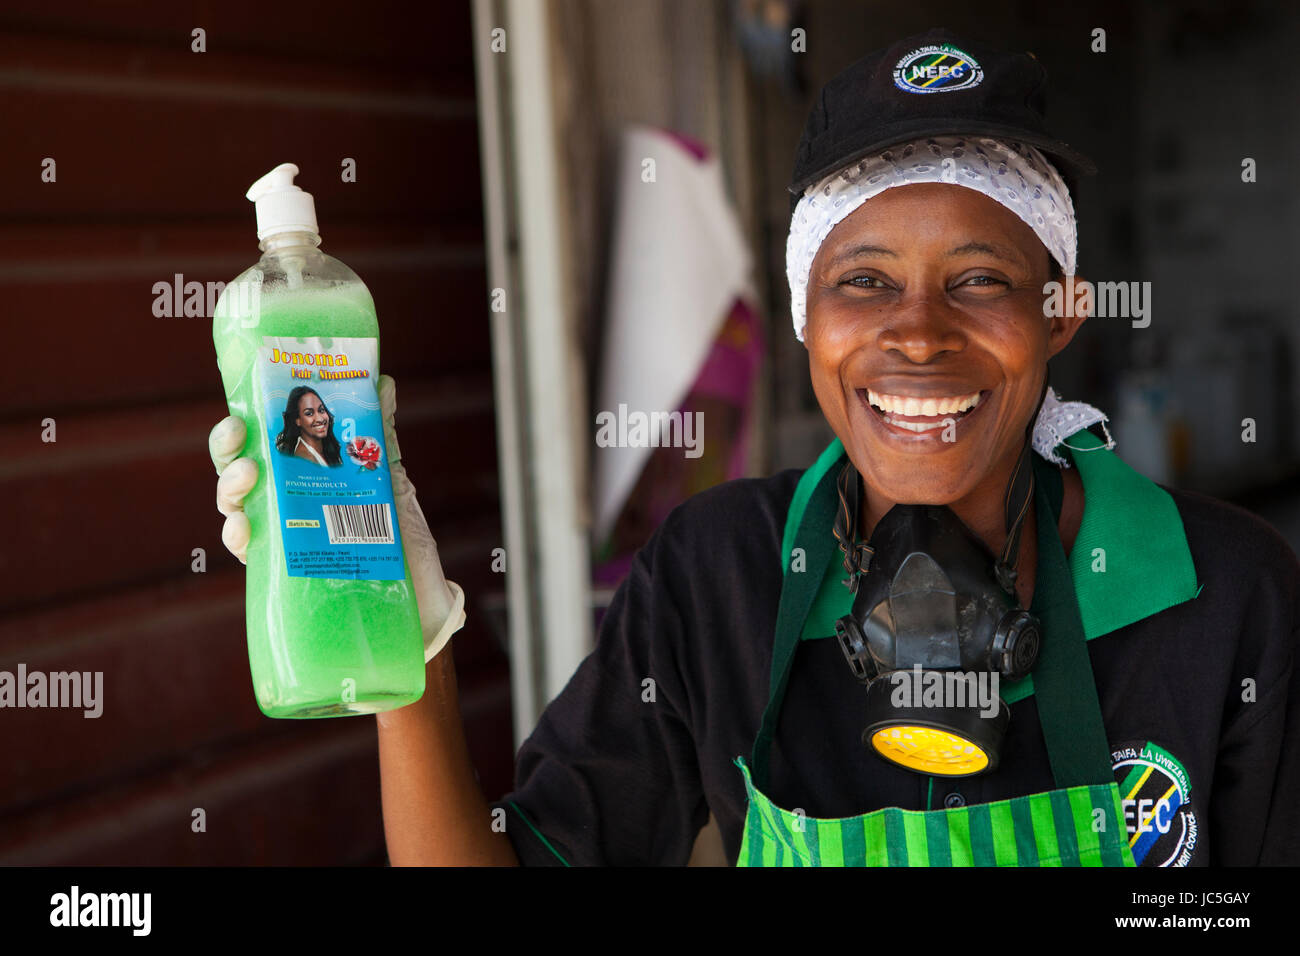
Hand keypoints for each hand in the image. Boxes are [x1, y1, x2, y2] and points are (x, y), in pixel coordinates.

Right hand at [206, 375, 464, 660]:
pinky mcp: (287, 575)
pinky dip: (240, 538)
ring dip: (231, 489)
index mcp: (303, 478)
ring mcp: (283, 540)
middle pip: (238, 473)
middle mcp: (285, 507)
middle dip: (228, 452)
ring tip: (248, 477)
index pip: (260, 446)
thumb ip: (379, 435)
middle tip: (240, 439)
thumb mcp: (392, 482)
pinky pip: (250, 554)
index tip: (240, 413)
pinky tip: (244, 529)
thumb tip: (385, 381)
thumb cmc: (404, 543)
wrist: (422, 605)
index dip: (240, 428)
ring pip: (236, 510)